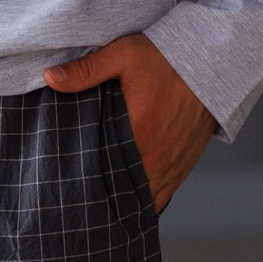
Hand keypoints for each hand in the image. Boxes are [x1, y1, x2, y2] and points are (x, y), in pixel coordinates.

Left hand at [43, 33, 216, 213]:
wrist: (213, 62)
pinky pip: (163, 193)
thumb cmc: (166, 57)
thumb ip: (86, 70)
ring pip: (144, 198)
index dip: (88, 185)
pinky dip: (147, 197)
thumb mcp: (124, 55)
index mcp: (138, 135)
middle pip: (123, 192)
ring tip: (103, 206)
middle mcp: (157, 158)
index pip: (104, 174)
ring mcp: (173, 165)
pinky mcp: (184, 165)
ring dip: (126, 200)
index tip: (71, 190)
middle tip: (82, 202)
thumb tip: (49, 78)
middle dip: (104, 198)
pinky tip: (130, 199)